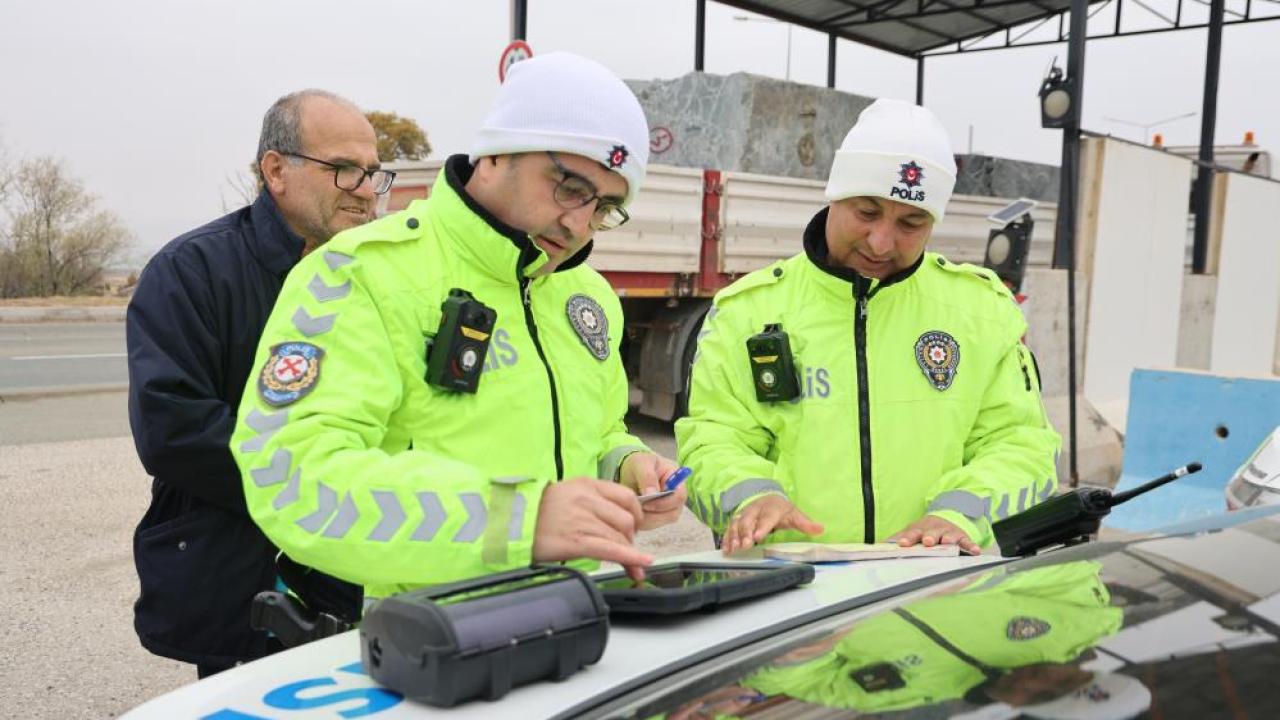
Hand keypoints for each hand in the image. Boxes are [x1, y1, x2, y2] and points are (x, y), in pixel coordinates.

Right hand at [532, 478, 653, 580]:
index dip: (636, 513)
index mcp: (586, 485)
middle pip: (626, 519)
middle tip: (624, 547)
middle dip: (630, 537)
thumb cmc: (537, 512)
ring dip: (631, 553)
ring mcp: (583, 520)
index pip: (626, 496)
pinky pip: (612, 550)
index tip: (635, 526)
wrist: (509, 522)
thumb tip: (614, 519)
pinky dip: (631, 559)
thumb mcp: (567, 494)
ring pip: (621, 537)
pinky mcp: (577, 541)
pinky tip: (640, 566)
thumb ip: (591, 501)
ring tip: (632, 564)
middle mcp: (588, 500)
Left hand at [619, 452, 687, 530]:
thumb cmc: (638, 463)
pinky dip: (640, 522)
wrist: (630, 470)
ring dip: (645, 520)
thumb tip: (652, 494)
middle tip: (635, 508)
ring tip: (631, 509)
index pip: (680, 497)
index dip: (665, 503)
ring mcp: (668, 508)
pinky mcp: (657, 517)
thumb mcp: (641, 463)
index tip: (646, 502)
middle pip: (672, 514)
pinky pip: (651, 525)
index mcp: (677, 479)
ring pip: (661, 522)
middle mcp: (676, 497)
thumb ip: (647, 476)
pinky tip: (631, 512)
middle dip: (653, 514)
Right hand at [721, 494, 822, 554]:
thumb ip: (806, 524)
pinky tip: (726, 550)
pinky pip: (729, 529)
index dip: (762, 527)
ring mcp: (745, 515)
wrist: (767, 498)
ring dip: (734, 536)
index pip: (766, 518)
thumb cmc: (782, 510)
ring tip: (733, 549)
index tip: (758, 537)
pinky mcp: (737, 520)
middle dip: (745, 533)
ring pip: (737, 524)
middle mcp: (756, 510)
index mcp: (771, 508)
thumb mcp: (795, 515)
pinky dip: (726, 538)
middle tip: (744, 545)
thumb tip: (821, 529)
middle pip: (749, 521)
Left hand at [887, 514, 980, 554]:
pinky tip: (976, 551)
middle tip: (927, 542)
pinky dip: (971, 546)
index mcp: (918, 530)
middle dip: (929, 537)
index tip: (903, 544)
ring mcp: (948, 533)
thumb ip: (897, 540)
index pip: (911, 534)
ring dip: (948, 539)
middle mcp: (933, 530)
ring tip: (948, 543)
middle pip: (931, 533)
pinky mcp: (962, 537)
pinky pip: (967, 542)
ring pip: (949, 536)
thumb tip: (877, 547)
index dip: (907, 538)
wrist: (946, 518)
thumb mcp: (910, 533)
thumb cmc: (924, 532)